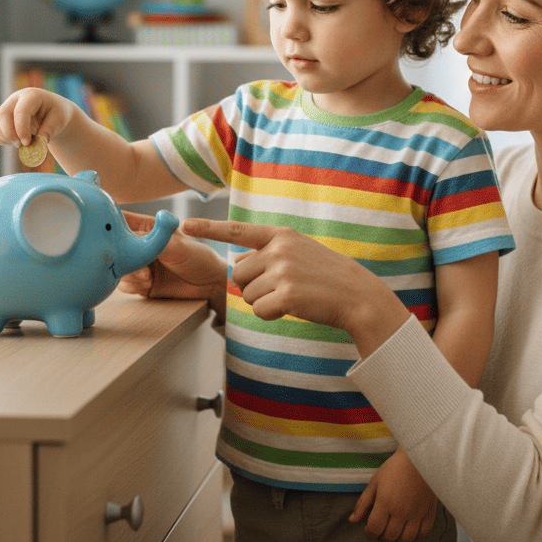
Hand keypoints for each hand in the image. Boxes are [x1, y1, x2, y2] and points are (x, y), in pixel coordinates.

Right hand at [0, 89, 72, 147]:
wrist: (52, 113)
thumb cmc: (56, 114)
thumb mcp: (59, 120)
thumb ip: (50, 130)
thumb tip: (41, 140)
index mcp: (32, 95)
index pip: (20, 111)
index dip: (21, 129)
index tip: (27, 143)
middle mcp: (16, 98)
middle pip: (2, 114)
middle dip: (10, 134)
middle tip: (21, 146)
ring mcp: (6, 106)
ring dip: (4, 137)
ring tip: (19, 144)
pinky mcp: (1, 116)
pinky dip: (0, 138)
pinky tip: (14, 142)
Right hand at [117, 211, 227, 313]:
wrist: (210, 286)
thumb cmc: (199, 258)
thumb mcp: (178, 246)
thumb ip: (154, 241)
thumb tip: (130, 238)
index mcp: (150, 229)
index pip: (124, 220)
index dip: (113, 224)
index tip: (109, 232)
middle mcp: (142, 246)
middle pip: (118, 248)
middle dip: (124, 257)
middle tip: (139, 265)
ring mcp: (141, 265)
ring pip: (119, 267)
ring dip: (129, 273)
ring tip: (146, 277)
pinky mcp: (141, 283)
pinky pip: (124, 284)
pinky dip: (132, 285)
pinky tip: (146, 284)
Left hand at [180, 218, 410, 356]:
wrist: (358, 295)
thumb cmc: (327, 277)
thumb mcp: (299, 251)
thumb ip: (269, 253)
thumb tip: (238, 264)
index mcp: (281, 235)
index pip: (237, 230)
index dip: (207, 228)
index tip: (182, 225)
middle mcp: (279, 249)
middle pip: (238, 274)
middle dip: (254, 286)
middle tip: (284, 287)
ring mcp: (283, 271)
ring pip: (247, 295)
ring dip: (264, 302)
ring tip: (292, 296)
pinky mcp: (287, 295)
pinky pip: (260, 311)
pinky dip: (273, 315)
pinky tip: (294, 308)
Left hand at [350, 449, 438, 541]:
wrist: (419, 458)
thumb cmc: (395, 468)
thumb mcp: (375, 482)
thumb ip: (363, 503)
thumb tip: (352, 520)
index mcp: (385, 503)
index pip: (374, 529)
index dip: (370, 532)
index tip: (370, 528)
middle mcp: (401, 512)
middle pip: (389, 537)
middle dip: (382, 534)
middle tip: (382, 525)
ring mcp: (416, 514)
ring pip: (406, 539)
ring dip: (398, 537)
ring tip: (395, 527)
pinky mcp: (429, 512)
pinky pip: (423, 533)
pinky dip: (416, 535)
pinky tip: (410, 526)